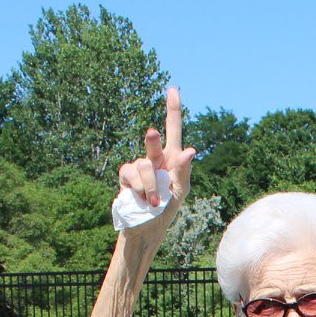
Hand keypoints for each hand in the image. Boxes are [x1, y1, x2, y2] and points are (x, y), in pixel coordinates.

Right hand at [116, 86, 197, 213]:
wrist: (147, 227)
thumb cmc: (167, 208)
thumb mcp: (180, 191)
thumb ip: (184, 171)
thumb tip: (190, 151)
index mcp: (172, 158)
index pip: (173, 130)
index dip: (172, 110)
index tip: (173, 90)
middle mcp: (154, 158)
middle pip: (152, 142)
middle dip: (152, 139)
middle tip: (153, 133)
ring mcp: (139, 166)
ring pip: (144, 166)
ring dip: (152, 187)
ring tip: (155, 201)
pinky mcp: (126, 176)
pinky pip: (133, 175)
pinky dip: (142, 190)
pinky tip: (144, 199)